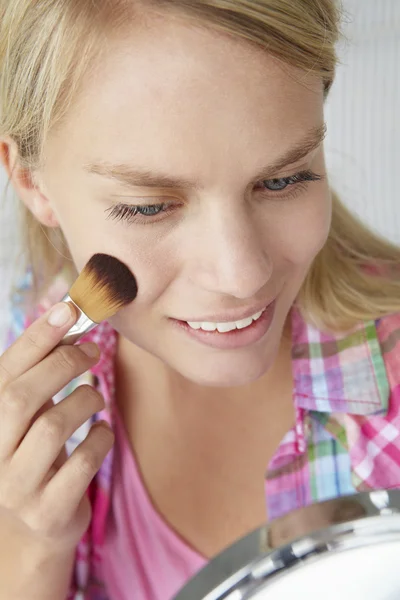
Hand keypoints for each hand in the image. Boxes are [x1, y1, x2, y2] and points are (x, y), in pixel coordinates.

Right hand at [0, 302, 113, 555]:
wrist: (33, 528)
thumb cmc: (35, 454)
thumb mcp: (30, 414)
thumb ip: (41, 373)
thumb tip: (68, 319)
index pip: (3, 372)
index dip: (36, 338)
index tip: (68, 309)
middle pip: (20, 398)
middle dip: (63, 364)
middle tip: (93, 349)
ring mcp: (16, 486)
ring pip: (52, 427)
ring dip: (85, 399)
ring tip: (95, 394)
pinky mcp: (48, 510)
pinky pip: (83, 462)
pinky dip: (101, 437)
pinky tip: (102, 432)